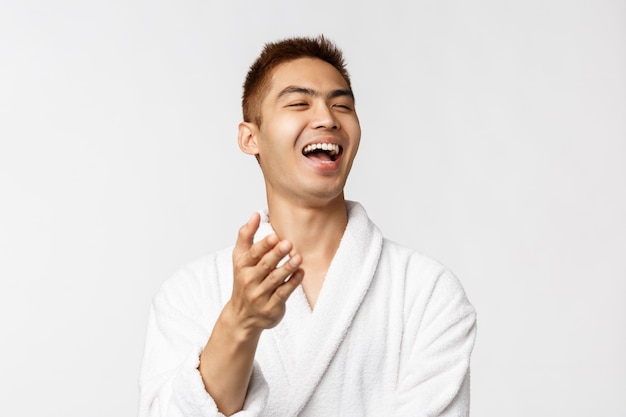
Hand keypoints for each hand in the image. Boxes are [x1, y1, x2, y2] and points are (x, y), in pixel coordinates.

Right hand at [227, 212, 303, 334]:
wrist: (242, 316)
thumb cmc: (244, 281)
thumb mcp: (240, 258)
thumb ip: (246, 235)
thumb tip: (256, 214)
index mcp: (242, 266)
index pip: (253, 254)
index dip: (263, 245)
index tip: (274, 236)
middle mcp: (249, 280)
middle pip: (265, 265)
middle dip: (276, 254)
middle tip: (288, 243)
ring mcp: (260, 295)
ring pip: (275, 279)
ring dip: (287, 267)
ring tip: (298, 257)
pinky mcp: (271, 307)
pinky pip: (284, 293)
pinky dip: (293, 282)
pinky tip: (301, 272)